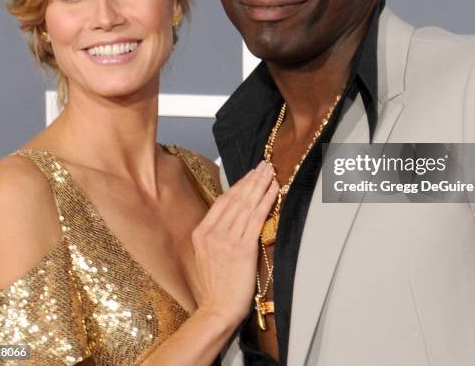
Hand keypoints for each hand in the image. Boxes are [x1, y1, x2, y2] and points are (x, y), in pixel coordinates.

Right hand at [191, 161, 277, 326]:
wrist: (219, 308)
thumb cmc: (216, 285)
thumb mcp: (206, 254)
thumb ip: (216, 233)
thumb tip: (233, 214)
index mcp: (201, 232)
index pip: (223, 200)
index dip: (239, 184)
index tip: (250, 174)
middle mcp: (212, 232)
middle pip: (236, 198)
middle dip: (252, 179)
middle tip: (264, 165)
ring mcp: (226, 239)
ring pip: (247, 204)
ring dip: (261, 185)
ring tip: (271, 172)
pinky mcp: (242, 248)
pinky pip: (256, 218)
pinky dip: (266, 201)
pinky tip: (273, 189)